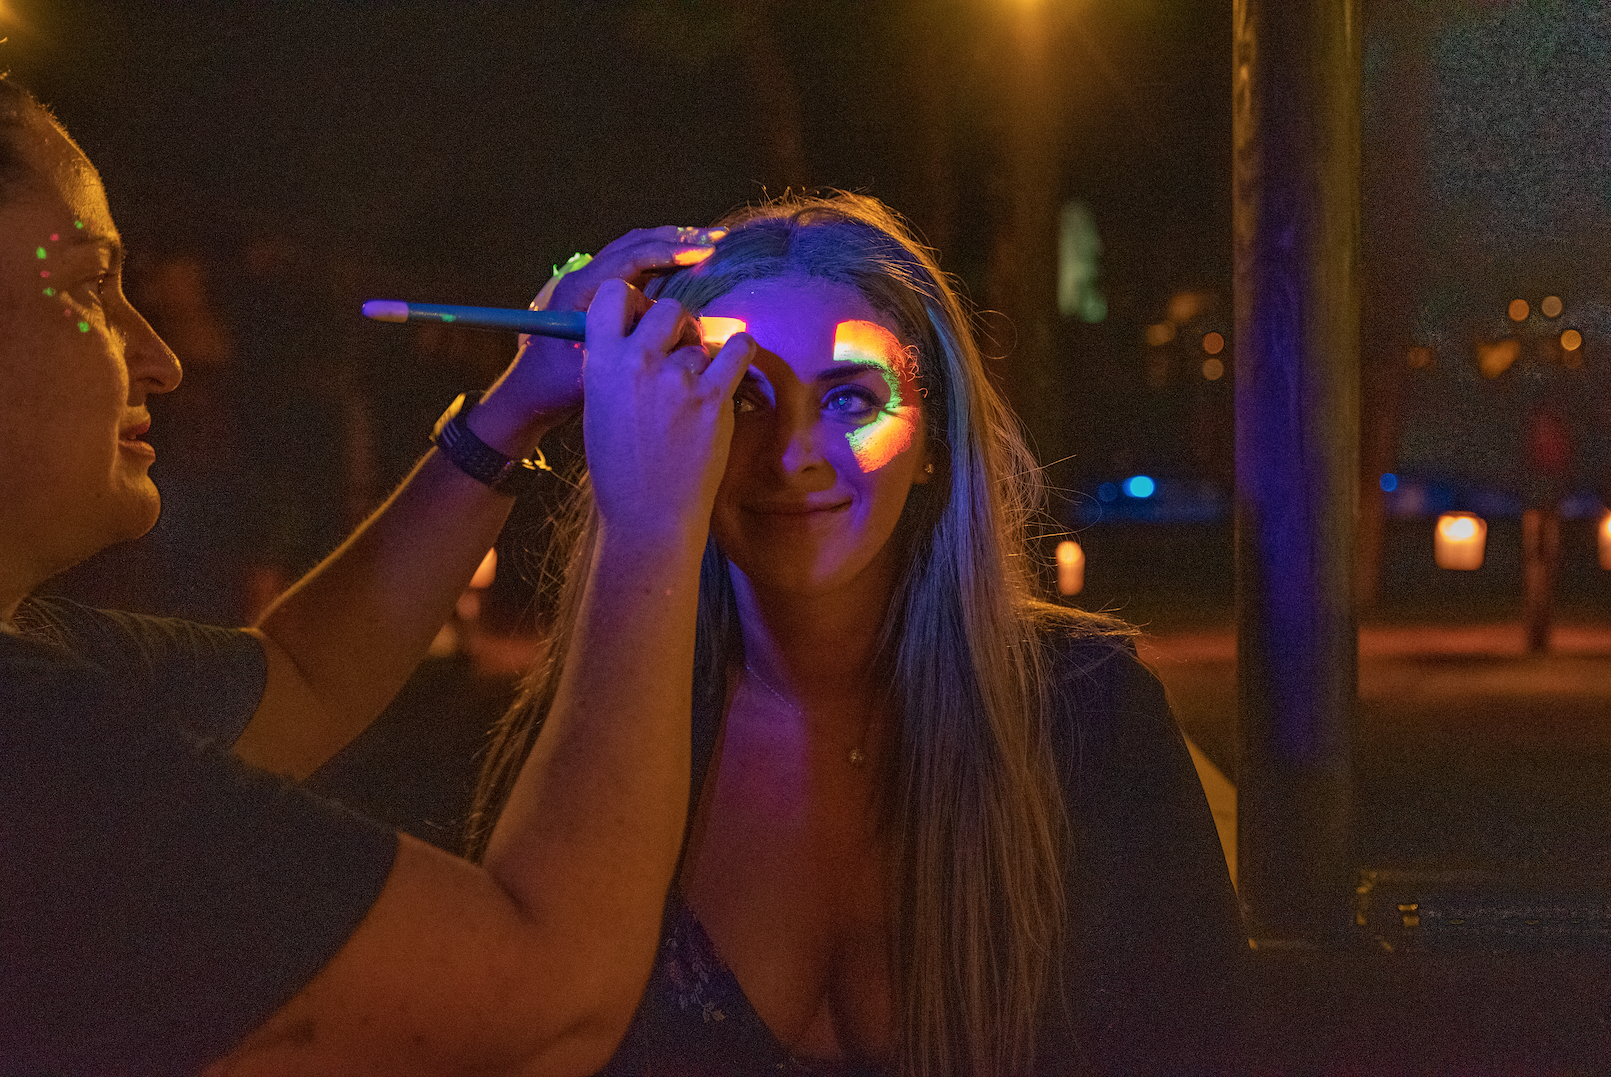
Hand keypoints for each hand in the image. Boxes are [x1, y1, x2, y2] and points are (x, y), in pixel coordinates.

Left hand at [475, 227, 723, 451]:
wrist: (530, 397)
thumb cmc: (555, 386)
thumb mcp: (591, 367)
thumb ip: (626, 344)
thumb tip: (667, 326)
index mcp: (581, 289)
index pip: (630, 257)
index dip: (668, 252)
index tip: (703, 254)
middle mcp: (586, 279)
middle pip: (636, 244)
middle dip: (676, 240)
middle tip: (714, 241)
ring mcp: (593, 286)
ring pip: (637, 253)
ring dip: (671, 248)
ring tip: (708, 247)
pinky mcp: (602, 298)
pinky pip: (636, 271)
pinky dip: (664, 265)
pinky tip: (689, 270)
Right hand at [581, 279, 752, 544]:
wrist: (647, 515)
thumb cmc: (620, 467)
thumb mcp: (597, 407)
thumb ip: (613, 365)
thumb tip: (638, 335)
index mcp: (601, 361)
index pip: (614, 293)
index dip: (633, 300)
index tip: (644, 318)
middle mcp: (637, 361)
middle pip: (669, 309)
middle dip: (679, 327)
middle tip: (681, 353)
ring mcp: (676, 378)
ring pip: (701, 342)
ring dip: (703, 360)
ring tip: (695, 394)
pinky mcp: (712, 398)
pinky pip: (738, 351)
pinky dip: (741, 352)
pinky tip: (737, 361)